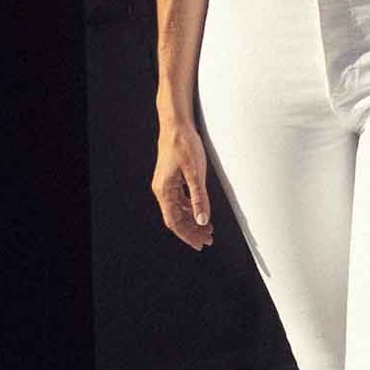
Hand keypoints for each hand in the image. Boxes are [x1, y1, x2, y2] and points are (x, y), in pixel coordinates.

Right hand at [152, 115, 218, 249]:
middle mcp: (162, 190)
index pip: (175, 222)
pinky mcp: (171, 179)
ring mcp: (165, 184)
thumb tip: (202, 220)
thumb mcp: (195, 173)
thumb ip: (199, 198)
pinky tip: (200, 211)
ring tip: (207, 228)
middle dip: (192, 231)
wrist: (176, 124)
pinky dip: (190, 208)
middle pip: (175, 218)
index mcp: (164, 190)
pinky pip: (179, 200)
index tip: (200, 244)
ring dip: (192, 220)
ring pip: (177, 210)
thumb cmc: (184, 144)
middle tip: (208, 239)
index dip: (188, 235)